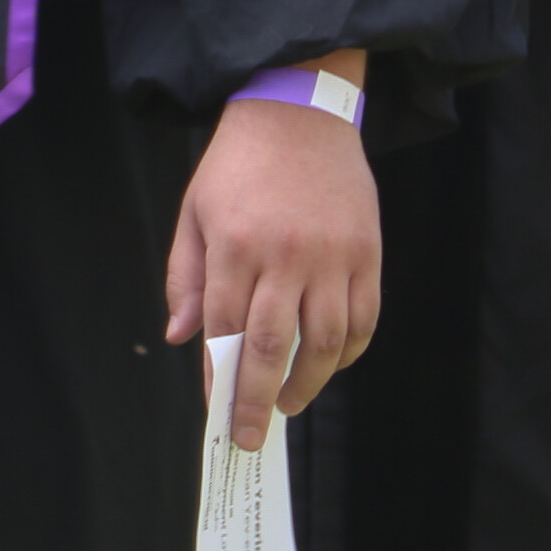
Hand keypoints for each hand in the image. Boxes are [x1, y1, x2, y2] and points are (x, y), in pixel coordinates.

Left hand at [163, 66, 378, 451]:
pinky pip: (363, 320)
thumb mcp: (194, 212)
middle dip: (258, 399)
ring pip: (325, 341)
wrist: (297, 113)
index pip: (225, 329)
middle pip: (271, 346)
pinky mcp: (368, 253)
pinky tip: (329, 365)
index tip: (218, 411)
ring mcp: (331, 256)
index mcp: (234, 245)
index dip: (221, 377)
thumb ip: (186, 278)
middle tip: (250, 437)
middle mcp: (284, 255)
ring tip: (288, 403)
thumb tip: (182, 338)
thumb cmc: (237, 166)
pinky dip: (348, 352)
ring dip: (308, 382)